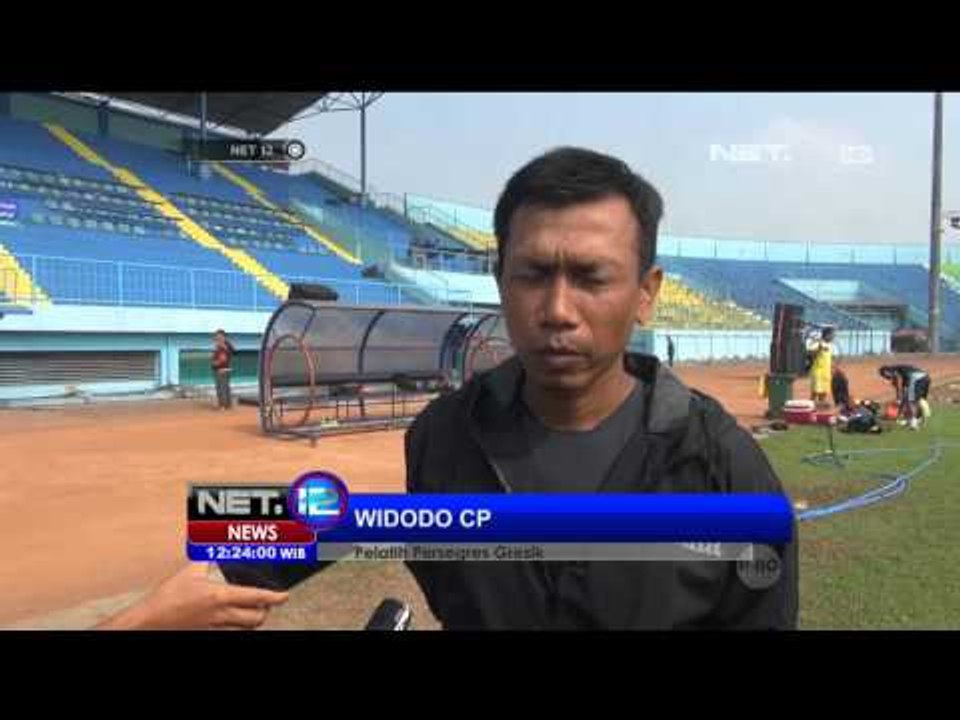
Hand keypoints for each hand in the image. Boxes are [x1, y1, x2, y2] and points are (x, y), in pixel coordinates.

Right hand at [96, 563, 288, 629]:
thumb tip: (215, 545)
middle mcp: (222, 615)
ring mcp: (215, 628)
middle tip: (267, 601)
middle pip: (257, 619)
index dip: (275, 597)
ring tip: (253, 609)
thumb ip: (207, 558)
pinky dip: (237, 626)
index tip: (284, 595)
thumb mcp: (190, 570)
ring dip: (253, 619)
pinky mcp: (207, 634)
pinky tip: (233, 618)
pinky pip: (230, 633)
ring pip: (246, 629)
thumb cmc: (167, 597)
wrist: (149, 621)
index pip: (257, 598)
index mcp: (220, 596)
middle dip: (266, 610)